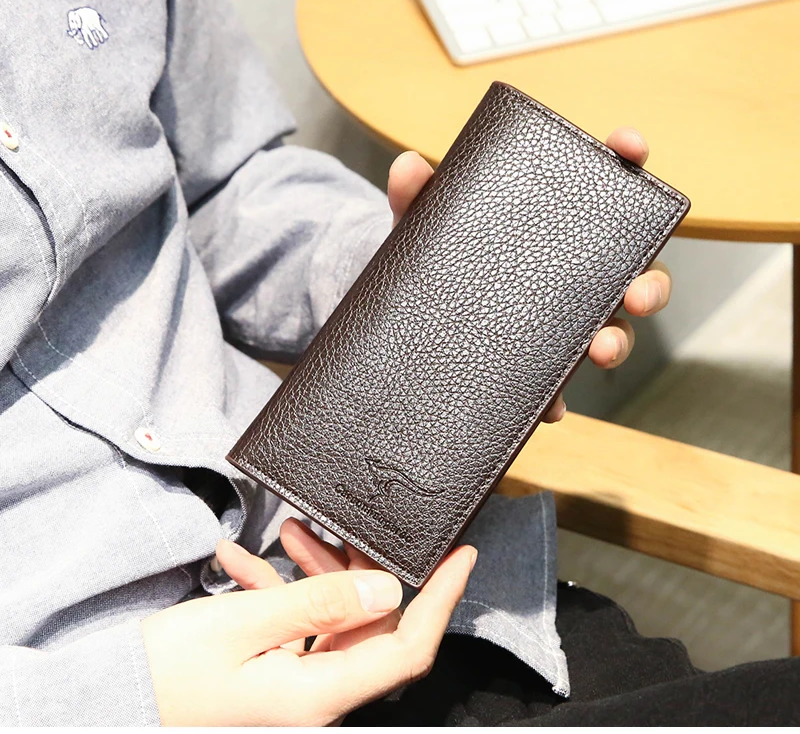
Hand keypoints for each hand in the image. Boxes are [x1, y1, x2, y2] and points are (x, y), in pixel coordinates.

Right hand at [141, 537, 475, 725]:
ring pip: (332, 618)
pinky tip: (245, 564)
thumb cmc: (166, 673)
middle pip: (367, 622)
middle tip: (336, 527)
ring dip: (312, 572)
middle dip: (354, 566)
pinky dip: (279, 592)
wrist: (109, 703)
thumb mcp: (243, 627)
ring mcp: (295, 687)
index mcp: (320, 693)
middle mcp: (316, 695)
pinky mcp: (273, 674)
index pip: (408, 647)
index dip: (442, 600)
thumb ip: (319, 605)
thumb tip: (386, 589)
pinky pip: (296, 627)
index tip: (461, 555)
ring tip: (284, 534)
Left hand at [387, 127, 671, 422]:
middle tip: (637, 292)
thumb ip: (419, 198)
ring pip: (609, 333)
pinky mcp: (538, 368)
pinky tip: (550, 407)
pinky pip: (558, 386)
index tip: (630, 146)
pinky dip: (557, 398)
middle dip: (649, 282)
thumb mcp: (427, 227)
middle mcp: (573, 276)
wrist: (413, 314)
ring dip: (616, 342)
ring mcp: (560, 324)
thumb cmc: (438, 258)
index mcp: (557, 226)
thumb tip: (407, 167)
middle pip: (632, 273)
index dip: (626, 160)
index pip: (604, 185)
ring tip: (600, 349)